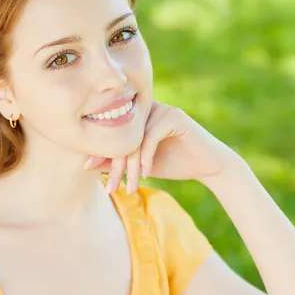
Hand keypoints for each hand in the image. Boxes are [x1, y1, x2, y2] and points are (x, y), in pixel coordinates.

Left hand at [83, 100, 244, 192]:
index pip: (111, 130)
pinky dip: (147, 156)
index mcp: (137, 116)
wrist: (208, 166)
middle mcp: (147, 108)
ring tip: (128, 186)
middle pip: (121, 134)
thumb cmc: (175, 163)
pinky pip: (152, 136)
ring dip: (131, 166)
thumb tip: (89, 164)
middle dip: (113, 162)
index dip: (99, 149)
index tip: (87, 168)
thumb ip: (119, 160)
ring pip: (135, 137)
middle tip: (109, 185)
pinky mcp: (175, 117)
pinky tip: (146, 173)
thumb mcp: (140, 165)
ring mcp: (162, 110)